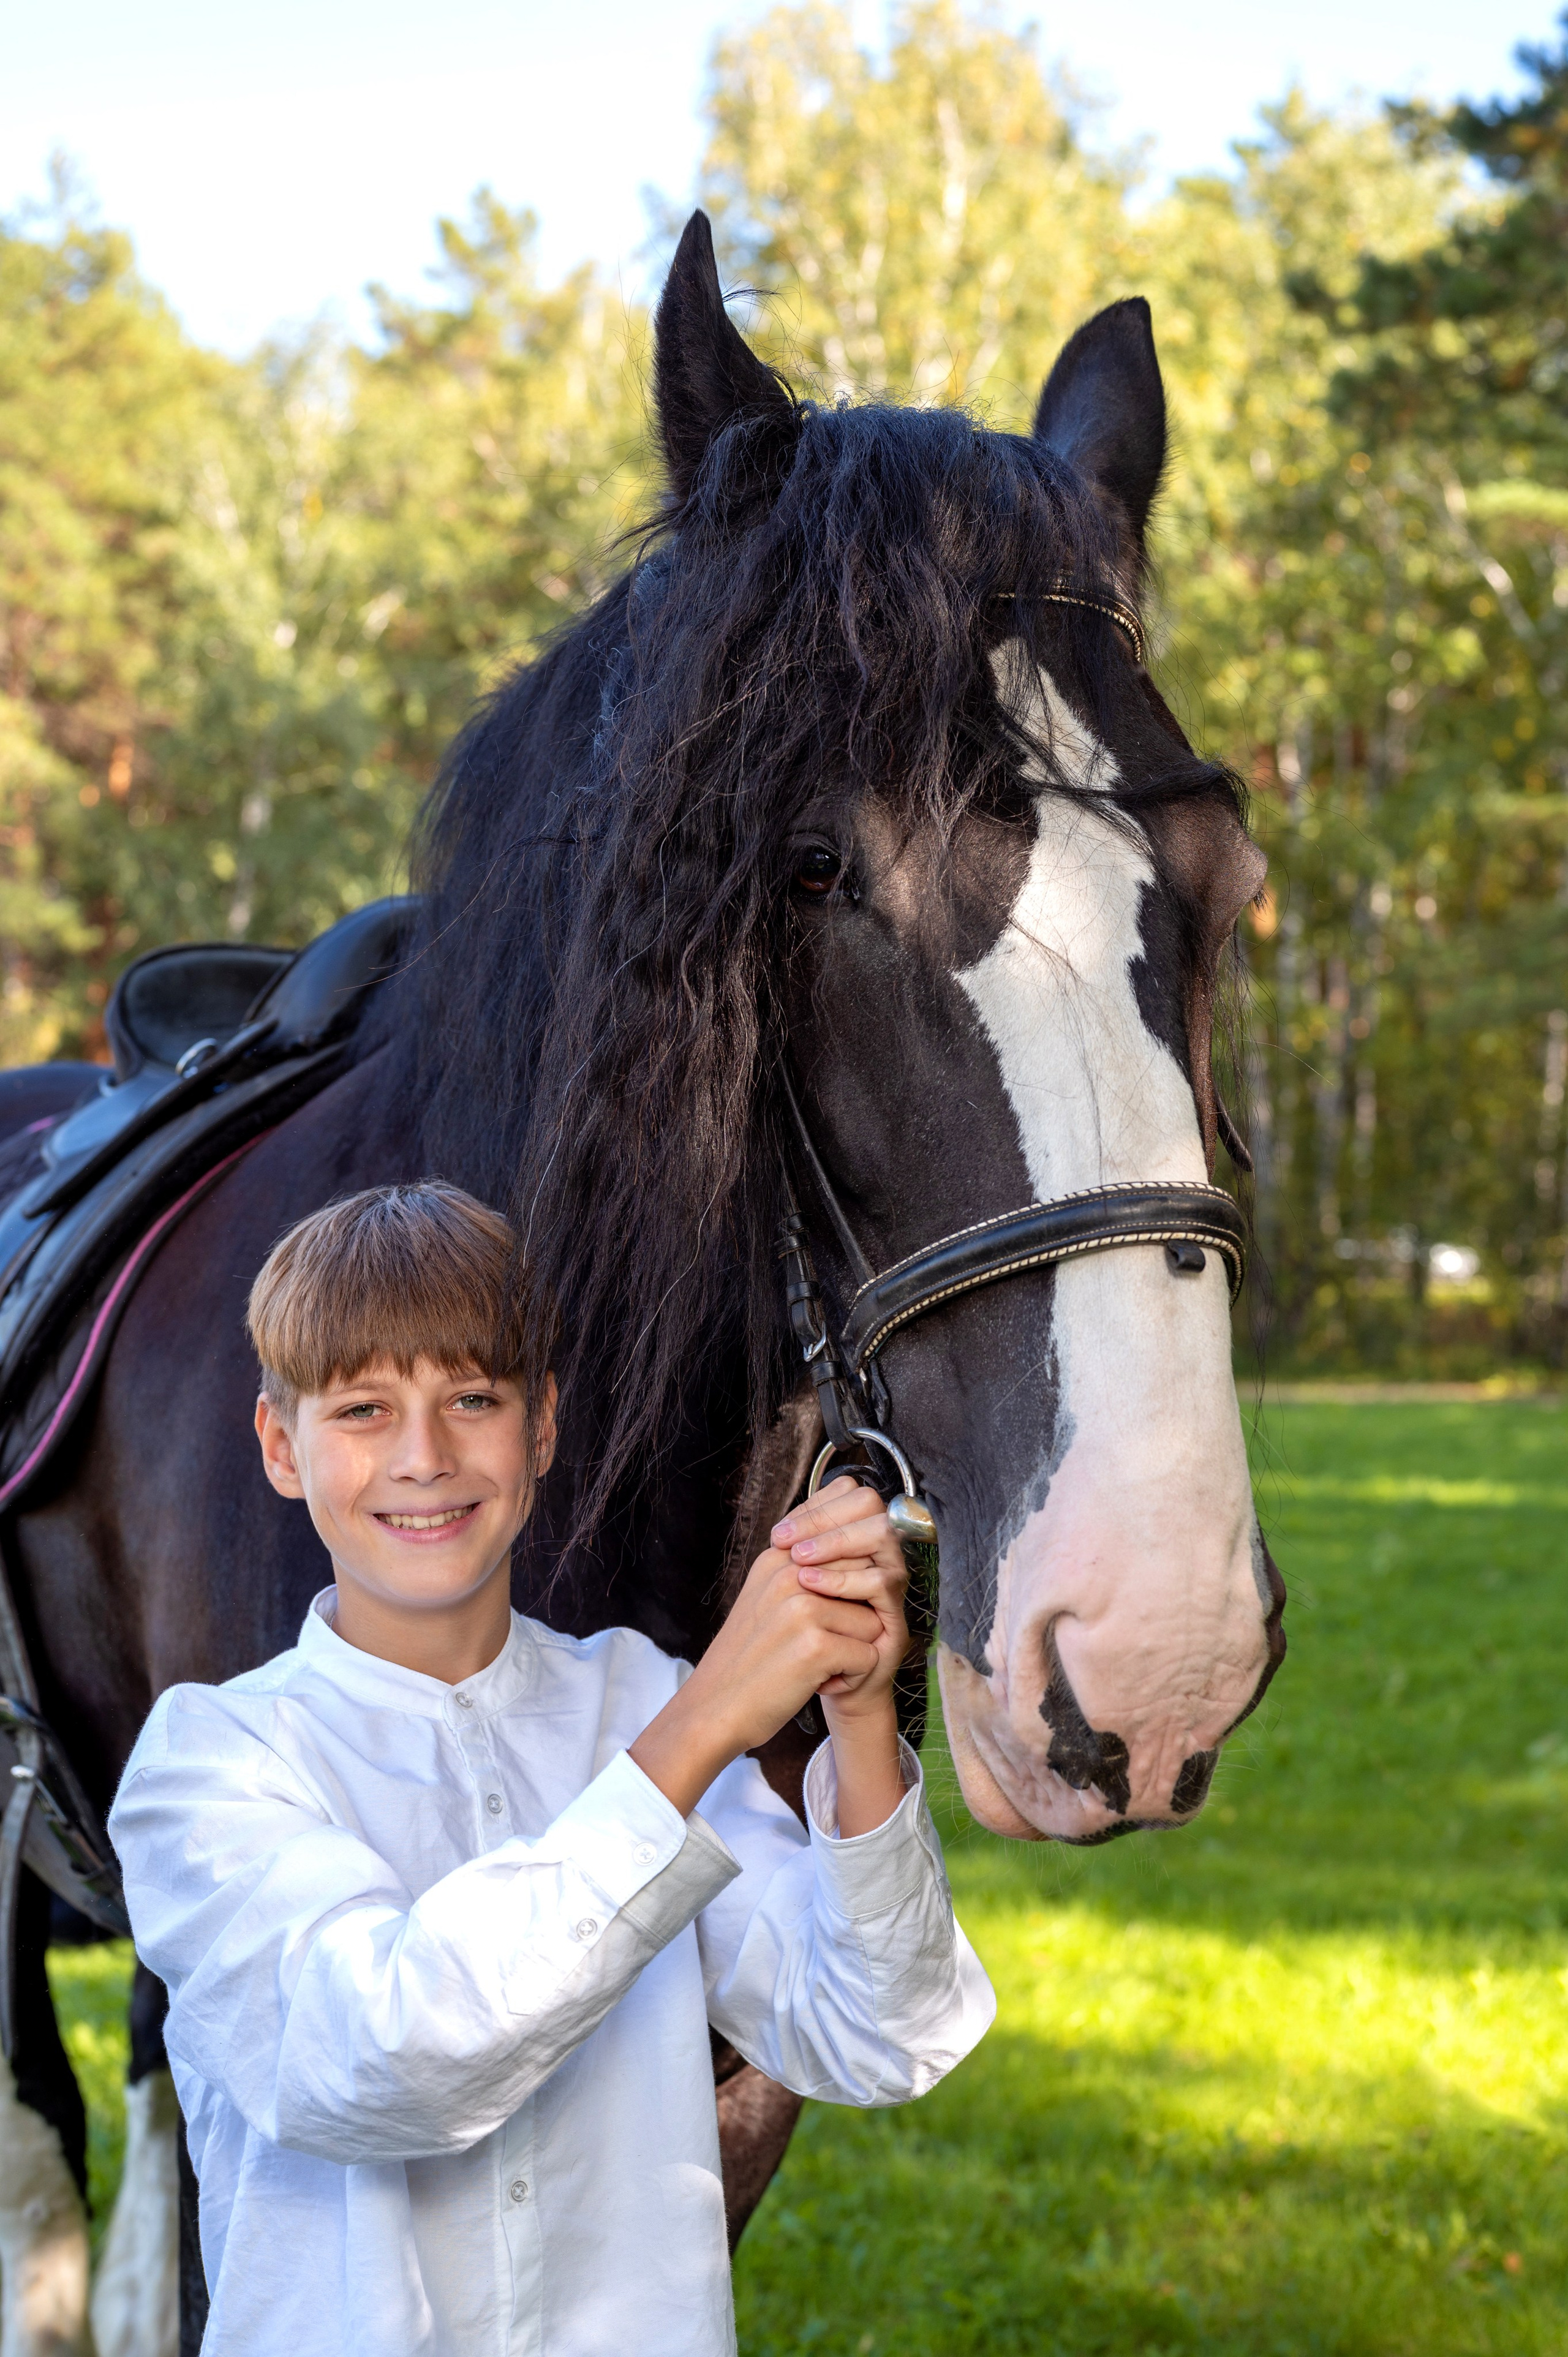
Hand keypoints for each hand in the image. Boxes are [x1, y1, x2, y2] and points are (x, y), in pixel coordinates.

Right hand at [629, 1476, 893, 1816]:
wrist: (714, 1711)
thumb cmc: (748, 1658)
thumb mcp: (765, 1595)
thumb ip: (801, 1560)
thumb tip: (849, 1522)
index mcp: (778, 1557)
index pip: (845, 1522)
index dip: (860, 1560)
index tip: (842, 1595)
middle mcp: (789, 1572)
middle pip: (867, 1573)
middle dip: (859, 1611)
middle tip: (824, 1640)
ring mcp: (802, 1606)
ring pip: (873, 1619)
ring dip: (855, 1648)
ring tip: (817, 1663)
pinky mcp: (815, 1645)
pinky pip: (869, 1656)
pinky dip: (852, 1677)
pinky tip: (820, 1682)